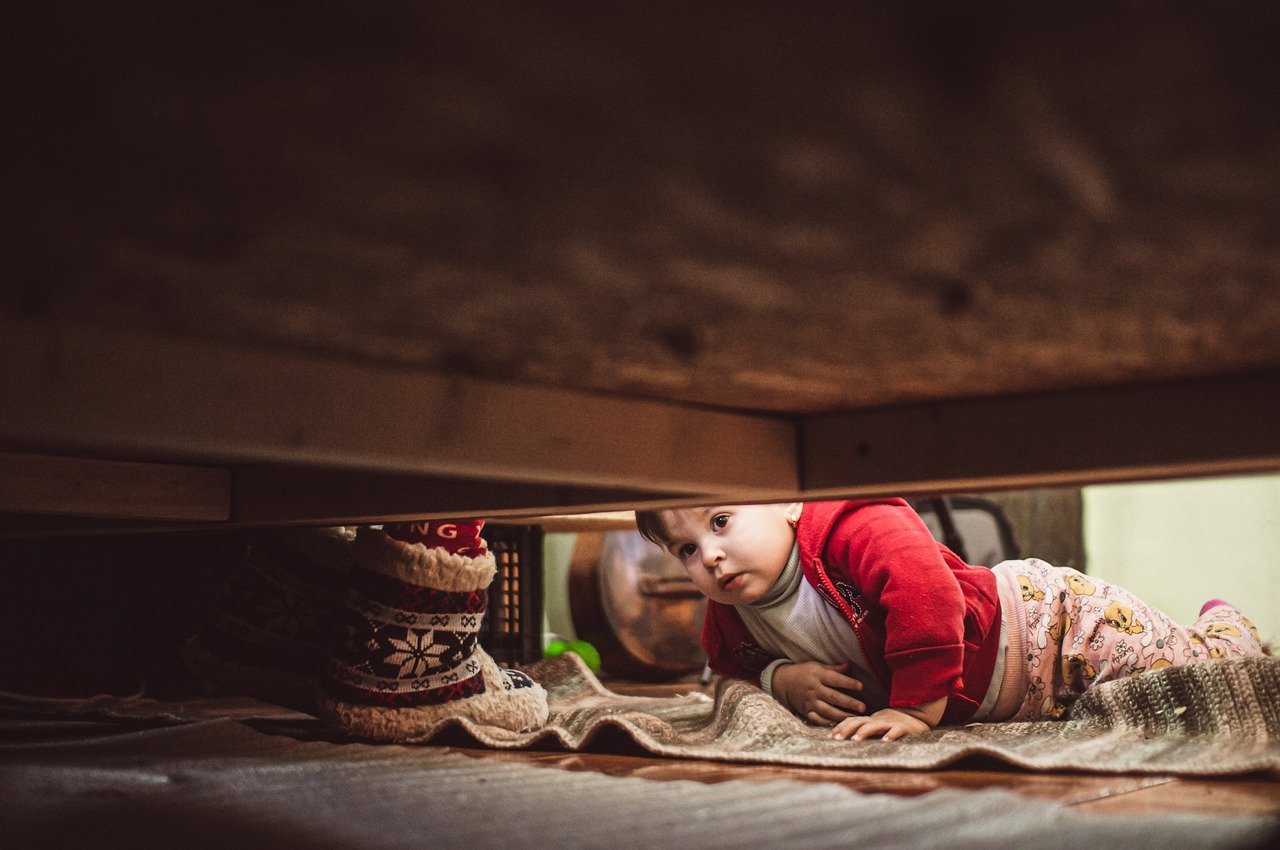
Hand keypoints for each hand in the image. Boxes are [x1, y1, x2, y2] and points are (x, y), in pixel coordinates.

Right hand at [770, 661, 865, 725]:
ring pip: (827, 710)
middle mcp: (814, 689)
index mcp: (817, 675)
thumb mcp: (816, 666)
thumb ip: (833, 669)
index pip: (835, 679)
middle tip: (863, 707)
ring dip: (842, 715)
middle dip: (849, 703)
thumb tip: (849, 665)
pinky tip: (838, 724)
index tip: (861, 686)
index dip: (848, 683)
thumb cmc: (804, 672)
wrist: (783, 682)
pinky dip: (827, 723)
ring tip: (855, 718)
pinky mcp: (806, 711)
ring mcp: (809, 701)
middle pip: (834, 697)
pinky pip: (817, 719)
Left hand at [829, 697, 945, 740]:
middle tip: (837, 738)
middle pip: (859, 722)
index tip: (829, 736)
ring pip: (875, 725)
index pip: (852, 721)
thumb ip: (863, 729)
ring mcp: (891, 723)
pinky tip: (885, 742)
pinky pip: (897, 731)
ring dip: (864, 732)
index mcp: (870, 720)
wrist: (918, 715)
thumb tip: (842, 737)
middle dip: (847, 729)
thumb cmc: (892, 724)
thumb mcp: (876, 725)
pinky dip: (891, 735)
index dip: (840, 727)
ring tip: (855, 739)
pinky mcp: (905, 728)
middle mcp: (878, 720)